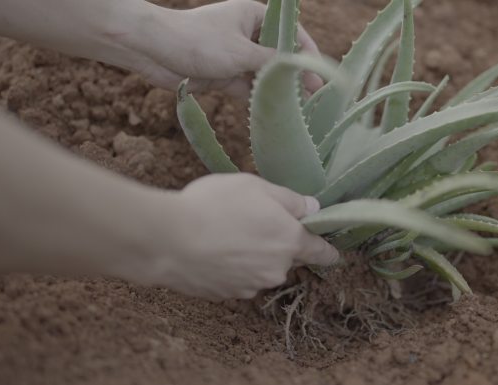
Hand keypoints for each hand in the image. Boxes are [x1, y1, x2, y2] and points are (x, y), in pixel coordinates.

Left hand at [127, 0, 323, 96]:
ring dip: (276, 91)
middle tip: (312, 99)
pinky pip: (248, 89)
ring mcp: (236, 56)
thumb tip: (307, 77)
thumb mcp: (242, 52)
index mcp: (255, 15)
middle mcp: (249, 34)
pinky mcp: (224, 75)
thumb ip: (275, 65)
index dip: (307, 54)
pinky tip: (272, 114)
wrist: (152, 51)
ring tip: (296, 110)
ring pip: (264, 76)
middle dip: (293, 76)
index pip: (291, 33)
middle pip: (279, 57)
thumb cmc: (198, 41)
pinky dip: (258, 100)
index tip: (319, 76)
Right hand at [136, 174, 338, 300]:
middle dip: (276, 244)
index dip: (327, 249)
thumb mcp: (257, 187)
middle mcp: (275, 271)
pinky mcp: (225, 296)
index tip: (331, 250)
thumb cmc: (215, 205)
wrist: (166, 239)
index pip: (322, 252)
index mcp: (290, 242)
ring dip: (250, 256)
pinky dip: (229, 267)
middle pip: (286, 258)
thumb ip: (290, 200)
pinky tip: (209, 250)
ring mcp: (249, 287)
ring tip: (222, 233)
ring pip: (259, 269)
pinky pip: (235, 279)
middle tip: (250, 221)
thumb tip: (313, 208)